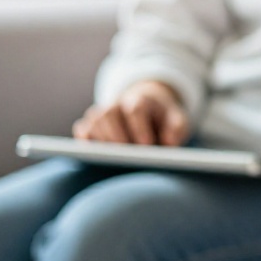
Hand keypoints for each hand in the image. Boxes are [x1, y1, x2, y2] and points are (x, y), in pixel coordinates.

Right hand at [73, 80, 189, 145]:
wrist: (148, 109)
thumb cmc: (163, 119)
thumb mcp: (178, 120)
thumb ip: (178, 128)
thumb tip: (169, 142)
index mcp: (141, 100)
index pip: (136, 109)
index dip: (139, 127)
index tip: (146, 146)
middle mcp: (118, 104)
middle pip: (109, 114)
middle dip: (116, 135)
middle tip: (124, 155)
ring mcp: (102, 112)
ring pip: (94, 121)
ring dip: (101, 140)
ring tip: (110, 159)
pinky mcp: (90, 123)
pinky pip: (82, 128)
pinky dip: (84, 140)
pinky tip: (91, 155)